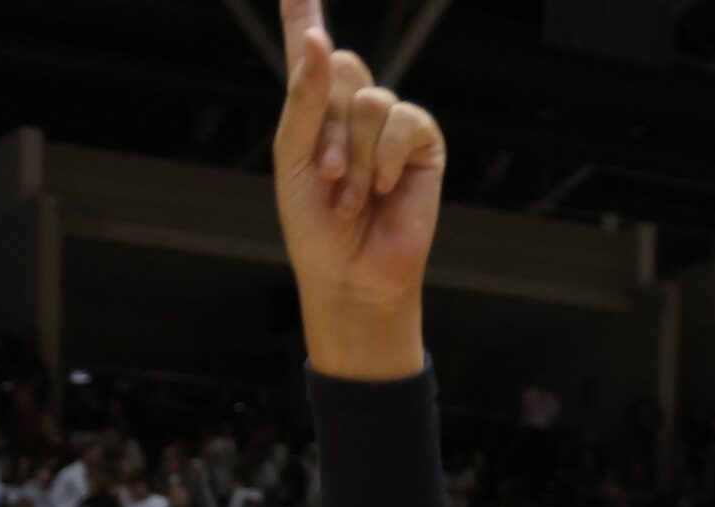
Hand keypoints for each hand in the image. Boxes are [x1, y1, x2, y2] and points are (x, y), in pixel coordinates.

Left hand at [272, 0, 443, 380]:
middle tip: (326, 174)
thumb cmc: (314, 224)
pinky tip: (384, 190)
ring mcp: (390, 123)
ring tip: (352, 195)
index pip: (309, 50)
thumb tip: (323, 41)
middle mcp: (352, 108)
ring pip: (371, 100)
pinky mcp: (422, 142)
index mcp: (313, 109)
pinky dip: (386, 158)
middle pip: (341, 66)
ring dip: (354, 155)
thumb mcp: (292, 159)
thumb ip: (304, 99)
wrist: (350, 273)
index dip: (303, 16)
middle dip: (327, 124)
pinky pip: (404, 121)